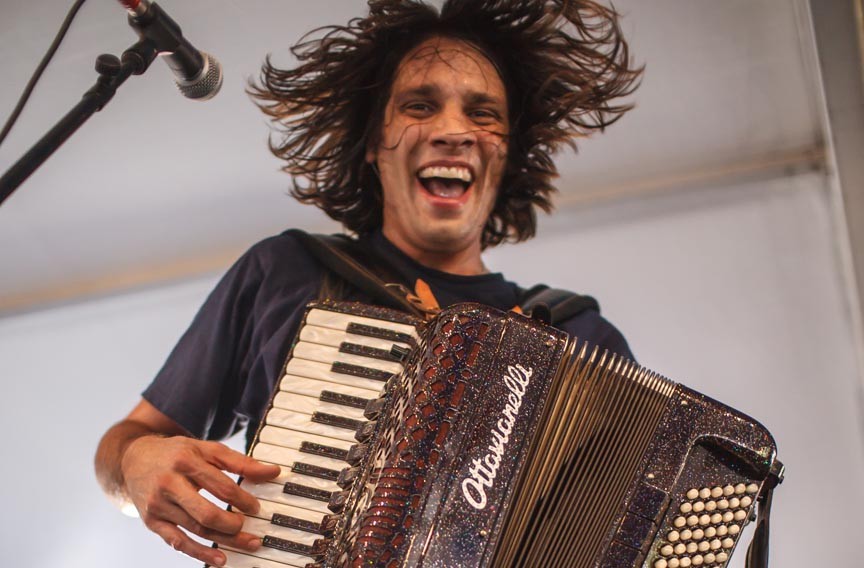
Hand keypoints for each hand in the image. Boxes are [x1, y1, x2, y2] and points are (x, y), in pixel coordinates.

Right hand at [120, 435, 279, 565]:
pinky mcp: (152, 521)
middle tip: (249, 528)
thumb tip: (272, 472)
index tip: (256, 507)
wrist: (133, 459)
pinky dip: (199, 552)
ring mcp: (159, 505)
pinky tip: (219, 559)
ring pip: (195, 530)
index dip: (242, 500)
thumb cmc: (177, 453)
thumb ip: (239, 461)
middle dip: (233, 525)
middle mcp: (169, 483)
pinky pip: (177, 542)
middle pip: (206, 513)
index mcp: (186, 461)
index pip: (221, 486)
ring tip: (247, 544)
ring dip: (224, 541)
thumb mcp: (206, 449)